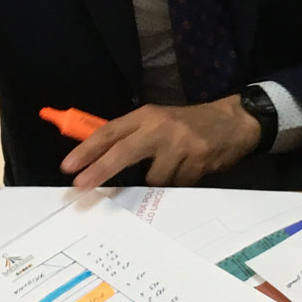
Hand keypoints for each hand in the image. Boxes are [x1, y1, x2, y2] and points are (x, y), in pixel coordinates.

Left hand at [60, 98, 262, 189]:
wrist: (233, 121)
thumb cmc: (188, 124)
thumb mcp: (157, 122)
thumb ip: (131, 138)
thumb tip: (97, 161)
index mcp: (146, 116)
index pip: (110, 131)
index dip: (87, 149)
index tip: (68, 166)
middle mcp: (160, 127)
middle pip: (123, 151)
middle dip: (99, 171)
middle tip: (80, 186)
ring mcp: (180, 144)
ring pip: (154, 179)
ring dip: (158, 182)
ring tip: (173, 169)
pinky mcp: (198, 160)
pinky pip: (177, 185)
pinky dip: (179, 184)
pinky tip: (189, 170)